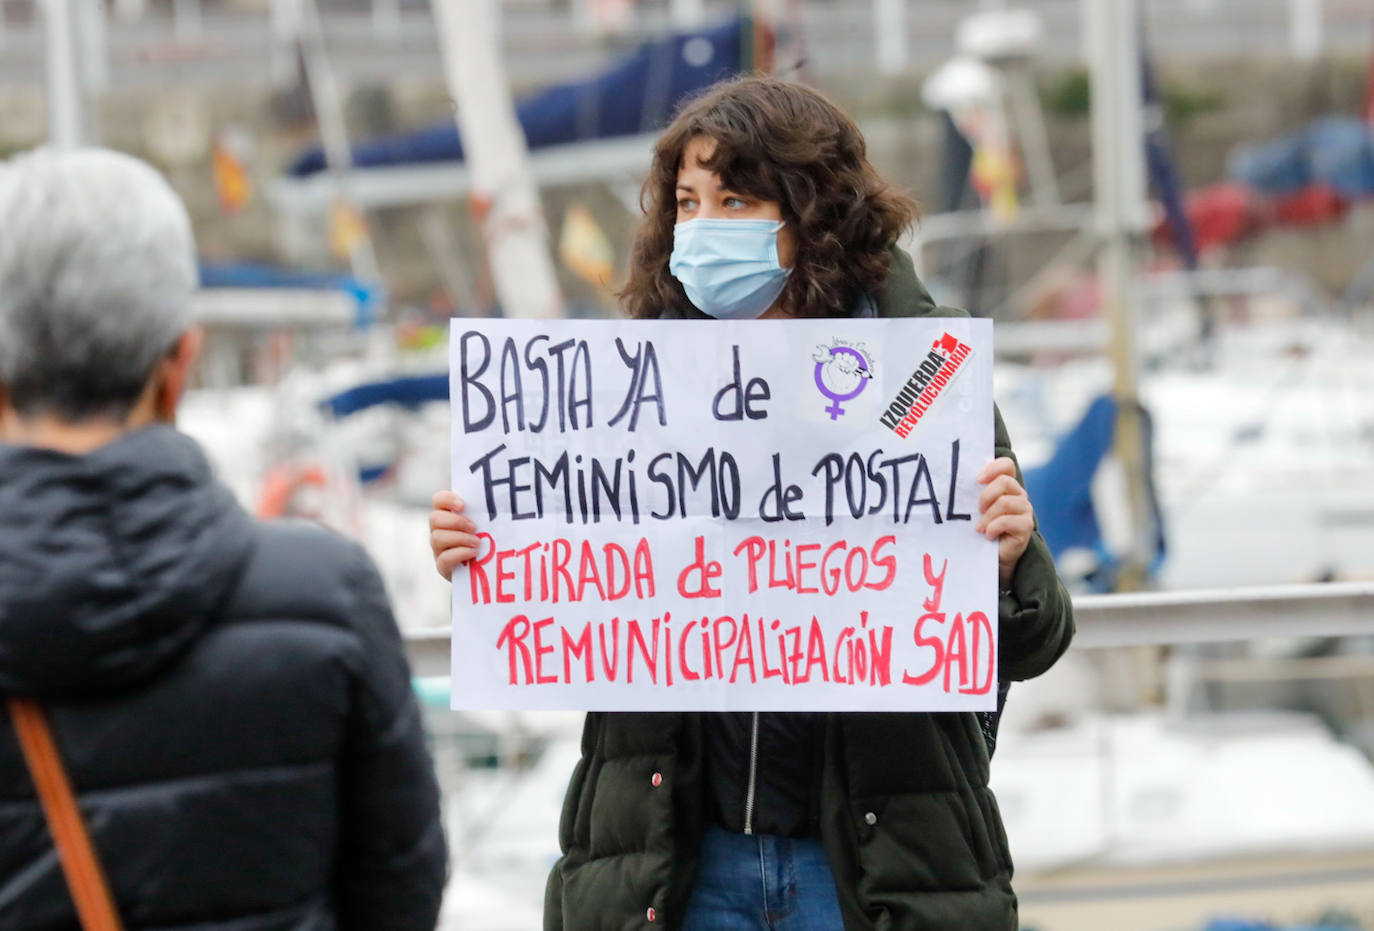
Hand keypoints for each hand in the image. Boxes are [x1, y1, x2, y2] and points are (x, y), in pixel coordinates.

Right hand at [429, 491, 480, 580]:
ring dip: (460, 538)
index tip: (463, 505)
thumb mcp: (488, 523)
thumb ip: (488, 512)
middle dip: (456, 521)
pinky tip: (474, 553)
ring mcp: (439, 549)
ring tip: (477, 543)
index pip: (438, 500)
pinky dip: (460, 554)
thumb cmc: (489, 540)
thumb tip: (505, 504)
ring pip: (437, 538)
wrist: (488, 568)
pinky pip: (444, 559)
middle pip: (435, 518)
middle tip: (474, 527)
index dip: (447, 499)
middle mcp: (439, 530)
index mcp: (448, 515)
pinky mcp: (443, 566)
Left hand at [975, 458, 1032, 589]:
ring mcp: (1025, 510)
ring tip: (980, 528)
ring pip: (1005, 502)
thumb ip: (973, 494)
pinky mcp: (1026, 526)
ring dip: (988, 516)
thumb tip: (952, 482)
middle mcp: (1019, 495)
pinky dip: (994, 527)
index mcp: (1007, 486)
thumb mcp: (976, 509)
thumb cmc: (981, 529)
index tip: (977, 479)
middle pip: (1005, 482)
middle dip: (986, 495)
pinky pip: (1008, 520)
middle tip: (977, 510)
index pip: (1006, 465)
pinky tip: (988, 535)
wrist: (993, 556)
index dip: (993, 468)